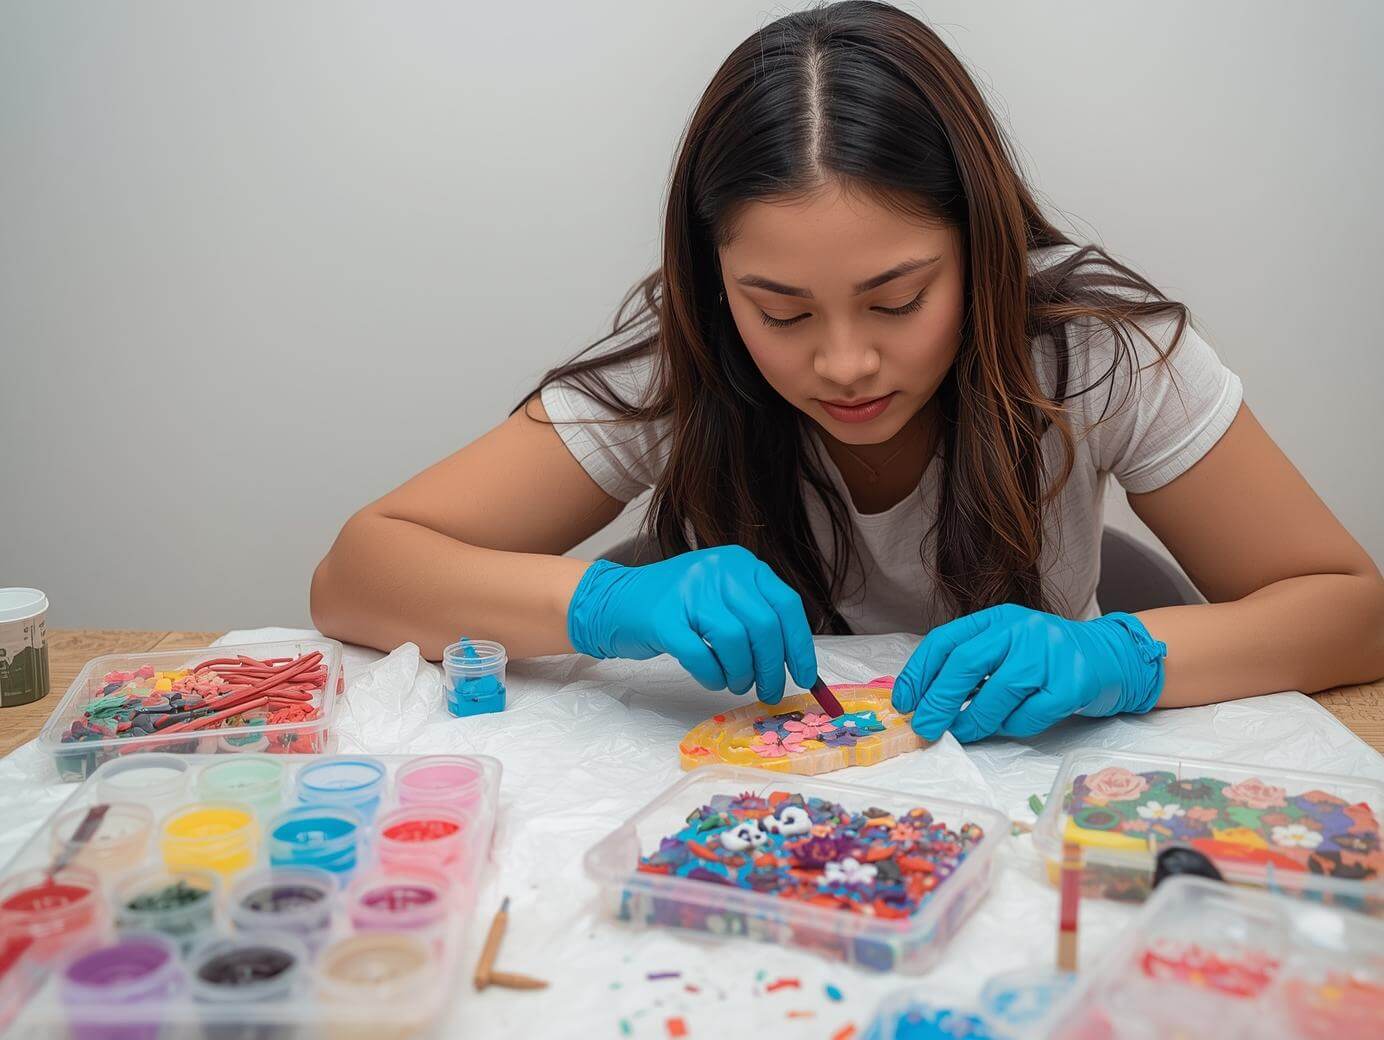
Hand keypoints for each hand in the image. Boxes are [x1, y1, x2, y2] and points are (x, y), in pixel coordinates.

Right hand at [566, 545, 817, 702]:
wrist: (615, 601)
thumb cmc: (675, 606)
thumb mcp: (721, 595)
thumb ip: (756, 616)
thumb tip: (794, 660)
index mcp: (740, 563)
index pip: (786, 605)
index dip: (799, 646)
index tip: (805, 677)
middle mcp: (718, 571)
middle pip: (764, 627)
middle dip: (772, 668)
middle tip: (769, 691)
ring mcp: (689, 592)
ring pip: (735, 643)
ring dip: (740, 674)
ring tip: (734, 683)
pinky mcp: (663, 618)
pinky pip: (701, 656)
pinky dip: (711, 676)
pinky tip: (710, 678)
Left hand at [891, 605, 1166, 742]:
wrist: (1111, 657)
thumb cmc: (1047, 658)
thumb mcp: (1008, 647)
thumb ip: (972, 665)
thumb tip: (924, 700)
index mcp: (998, 618)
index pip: (946, 641)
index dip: (919, 673)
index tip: (904, 701)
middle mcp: (1022, 629)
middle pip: (966, 663)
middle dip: (938, 700)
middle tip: (924, 727)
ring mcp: (1050, 653)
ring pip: (998, 692)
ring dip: (973, 720)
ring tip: (962, 732)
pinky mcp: (1073, 682)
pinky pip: (1031, 714)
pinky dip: (1014, 726)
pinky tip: (1010, 725)